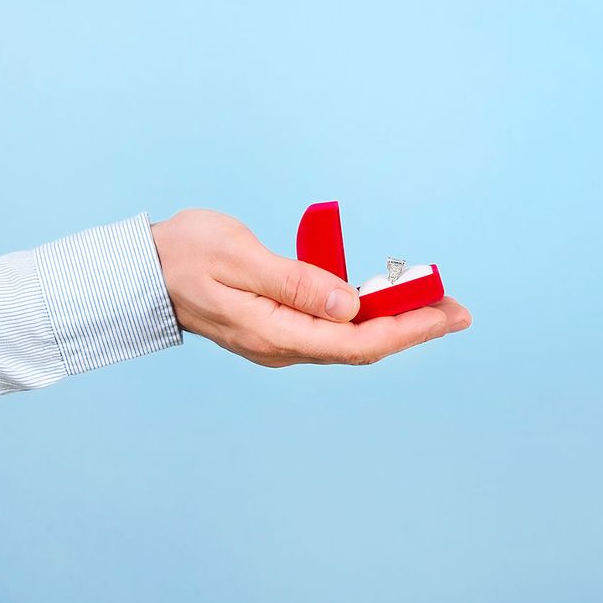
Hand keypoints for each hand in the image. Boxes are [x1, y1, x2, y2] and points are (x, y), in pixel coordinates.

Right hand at [150, 209, 470, 366]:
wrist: (143, 272)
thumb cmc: (185, 255)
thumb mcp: (239, 257)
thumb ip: (296, 282)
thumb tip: (351, 306)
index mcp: (275, 334)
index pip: (357, 342)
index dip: (408, 329)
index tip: (447, 314)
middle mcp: (284, 346)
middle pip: (363, 346)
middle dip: (414, 327)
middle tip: (458, 309)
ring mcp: (283, 341)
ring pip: (352, 339)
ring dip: (395, 320)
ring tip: (435, 300)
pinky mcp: (282, 328)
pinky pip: (336, 329)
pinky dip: (369, 314)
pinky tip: (389, 299)